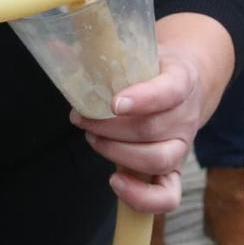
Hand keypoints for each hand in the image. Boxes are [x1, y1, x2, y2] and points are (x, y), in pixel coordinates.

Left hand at [72, 12, 234, 213]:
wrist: (187, 83)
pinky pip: (168, 196)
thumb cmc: (153, 68)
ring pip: (158, 159)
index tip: (114, 103)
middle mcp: (186, 115)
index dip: (144, 98)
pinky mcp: (176, 170)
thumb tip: (56, 48)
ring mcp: (183, 145)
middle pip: (152, 129)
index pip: (170, 89)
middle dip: (109, 127)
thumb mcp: (137, 51)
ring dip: (117, 153)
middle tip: (81, 117)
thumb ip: (101, 51)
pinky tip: (115, 182)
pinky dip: (142, 196)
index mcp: (182, 78)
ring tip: (92, 139)